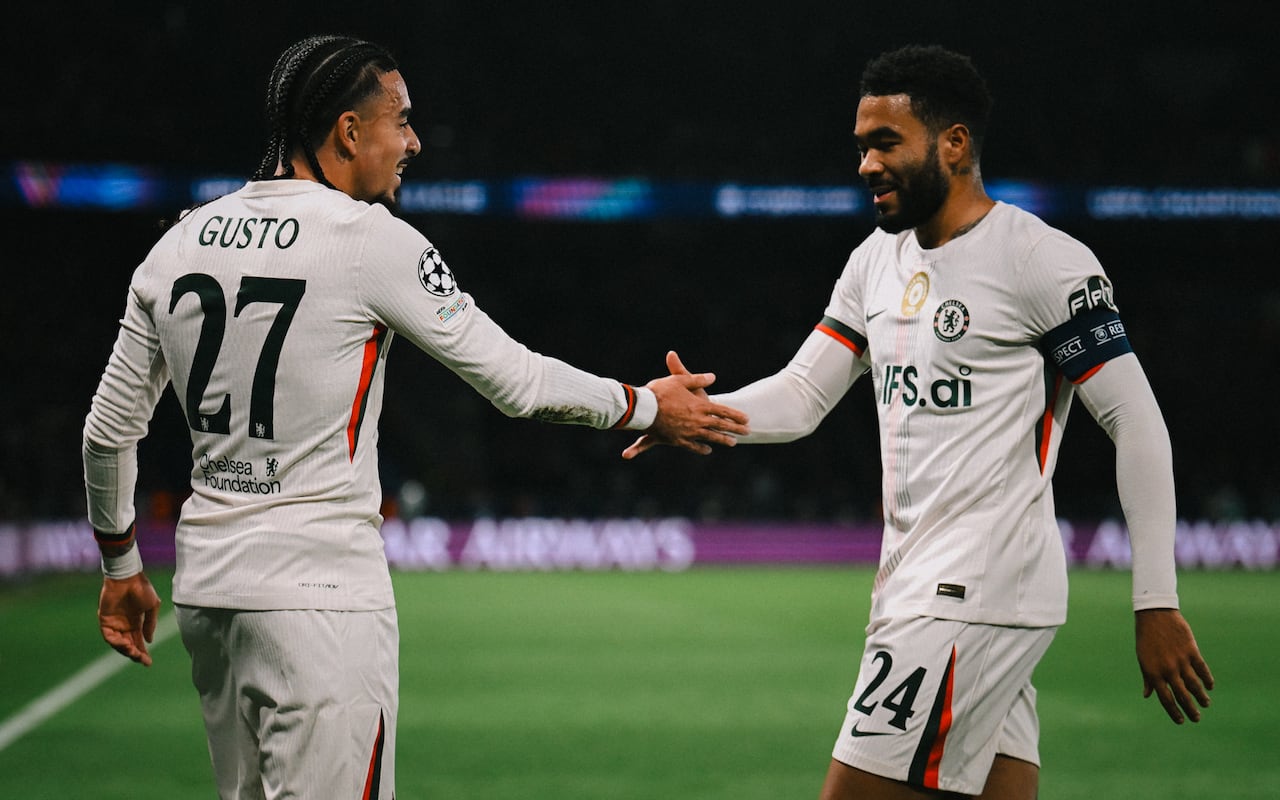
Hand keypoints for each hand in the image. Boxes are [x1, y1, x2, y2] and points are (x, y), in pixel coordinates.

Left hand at [99, 572, 160, 666]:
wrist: (128, 578)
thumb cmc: (142, 588)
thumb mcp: (152, 606)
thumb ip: (150, 623)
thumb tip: (149, 640)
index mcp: (136, 622)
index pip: (138, 641)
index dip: (143, 652)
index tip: (148, 662)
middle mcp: (124, 625)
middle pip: (128, 645)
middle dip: (135, 654)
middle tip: (141, 659)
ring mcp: (114, 623)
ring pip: (118, 643)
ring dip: (125, 649)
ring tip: (133, 651)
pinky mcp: (104, 620)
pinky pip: (108, 636)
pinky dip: (115, 642)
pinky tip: (124, 644)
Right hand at [622, 351, 748, 458]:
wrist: (643, 409)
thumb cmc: (660, 392)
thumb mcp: (679, 380)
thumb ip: (697, 379)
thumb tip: (713, 377)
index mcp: (699, 405)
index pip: (722, 411)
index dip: (735, 415)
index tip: (746, 419)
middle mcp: (697, 421)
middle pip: (720, 426)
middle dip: (735, 429)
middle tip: (748, 432)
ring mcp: (689, 432)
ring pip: (710, 438)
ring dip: (723, 440)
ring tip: (733, 443)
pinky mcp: (678, 441)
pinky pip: (693, 447)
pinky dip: (701, 449)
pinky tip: (707, 450)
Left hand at [1135, 608, 1213, 723]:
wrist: (1154, 615)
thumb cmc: (1146, 638)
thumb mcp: (1142, 658)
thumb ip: (1148, 678)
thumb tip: (1147, 695)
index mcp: (1153, 673)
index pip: (1165, 699)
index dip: (1174, 712)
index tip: (1181, 721)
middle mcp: (1167, 670)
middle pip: (1182, 696)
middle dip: (1190, 710)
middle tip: (1196, 719)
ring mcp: (1180, 661)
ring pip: (1195, 685)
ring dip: (1201, 697)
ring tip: (1206, 704)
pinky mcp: (1191, 651)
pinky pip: (1202, 669)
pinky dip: (1207, 679)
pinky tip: (1210, 686)